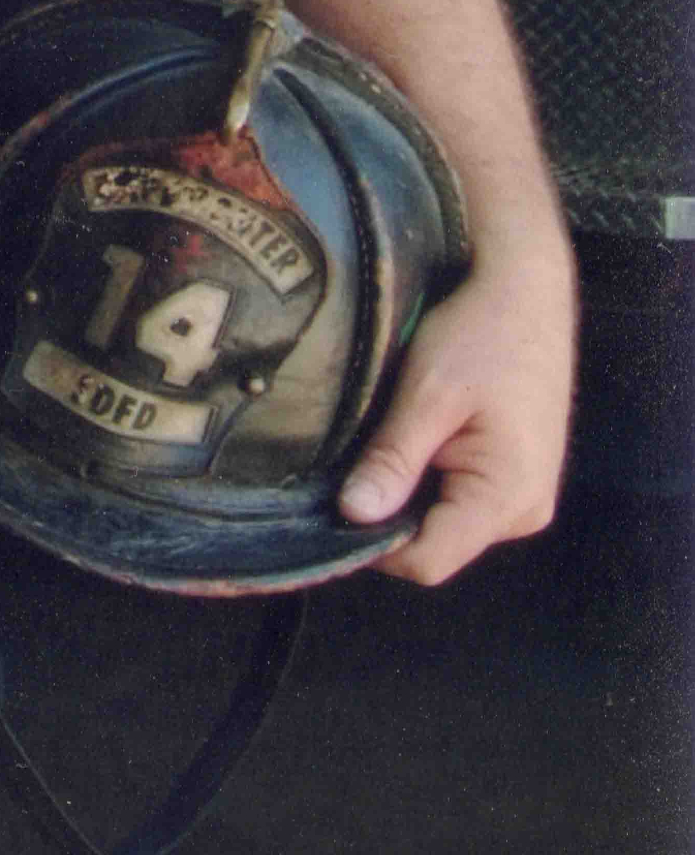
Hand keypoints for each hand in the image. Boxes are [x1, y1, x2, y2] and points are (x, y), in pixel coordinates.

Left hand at [336, 250, 575, 584]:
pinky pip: (454, 502)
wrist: (525, 293)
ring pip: (440, 525)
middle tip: (341, 470)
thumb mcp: (427, 395)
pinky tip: (401, 445)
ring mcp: (522, 497)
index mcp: (507, 496)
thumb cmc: (481, 334)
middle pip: (432, 546)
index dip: (372, 547)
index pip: (427, 561)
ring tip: (374, 448)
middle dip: (382, 518)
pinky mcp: (512, 479)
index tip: (328, 510)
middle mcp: (523, 511)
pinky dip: (420, 483)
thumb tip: (353, 515)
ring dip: (400, 498)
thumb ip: (393, 460)